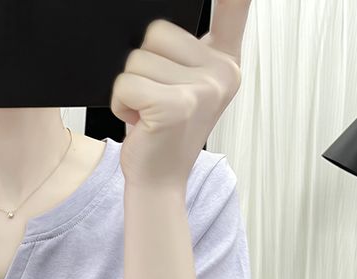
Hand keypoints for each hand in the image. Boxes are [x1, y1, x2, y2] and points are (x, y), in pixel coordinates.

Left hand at [110, 0, 251, 188]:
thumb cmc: (164, 135)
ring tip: (147, 113)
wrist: (159, 183)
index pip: (235, 8)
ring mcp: (202, 89)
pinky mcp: (176, 106)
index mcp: (226, 62)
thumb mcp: (185, 88)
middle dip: (142, 67)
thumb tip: (159, 29)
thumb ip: (186, 53)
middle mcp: (221, 73)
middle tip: (154, 100)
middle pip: (156, 32)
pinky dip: (121, 103)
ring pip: (136, 59)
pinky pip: (126, 83)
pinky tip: (139, 122)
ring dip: (130, 88)